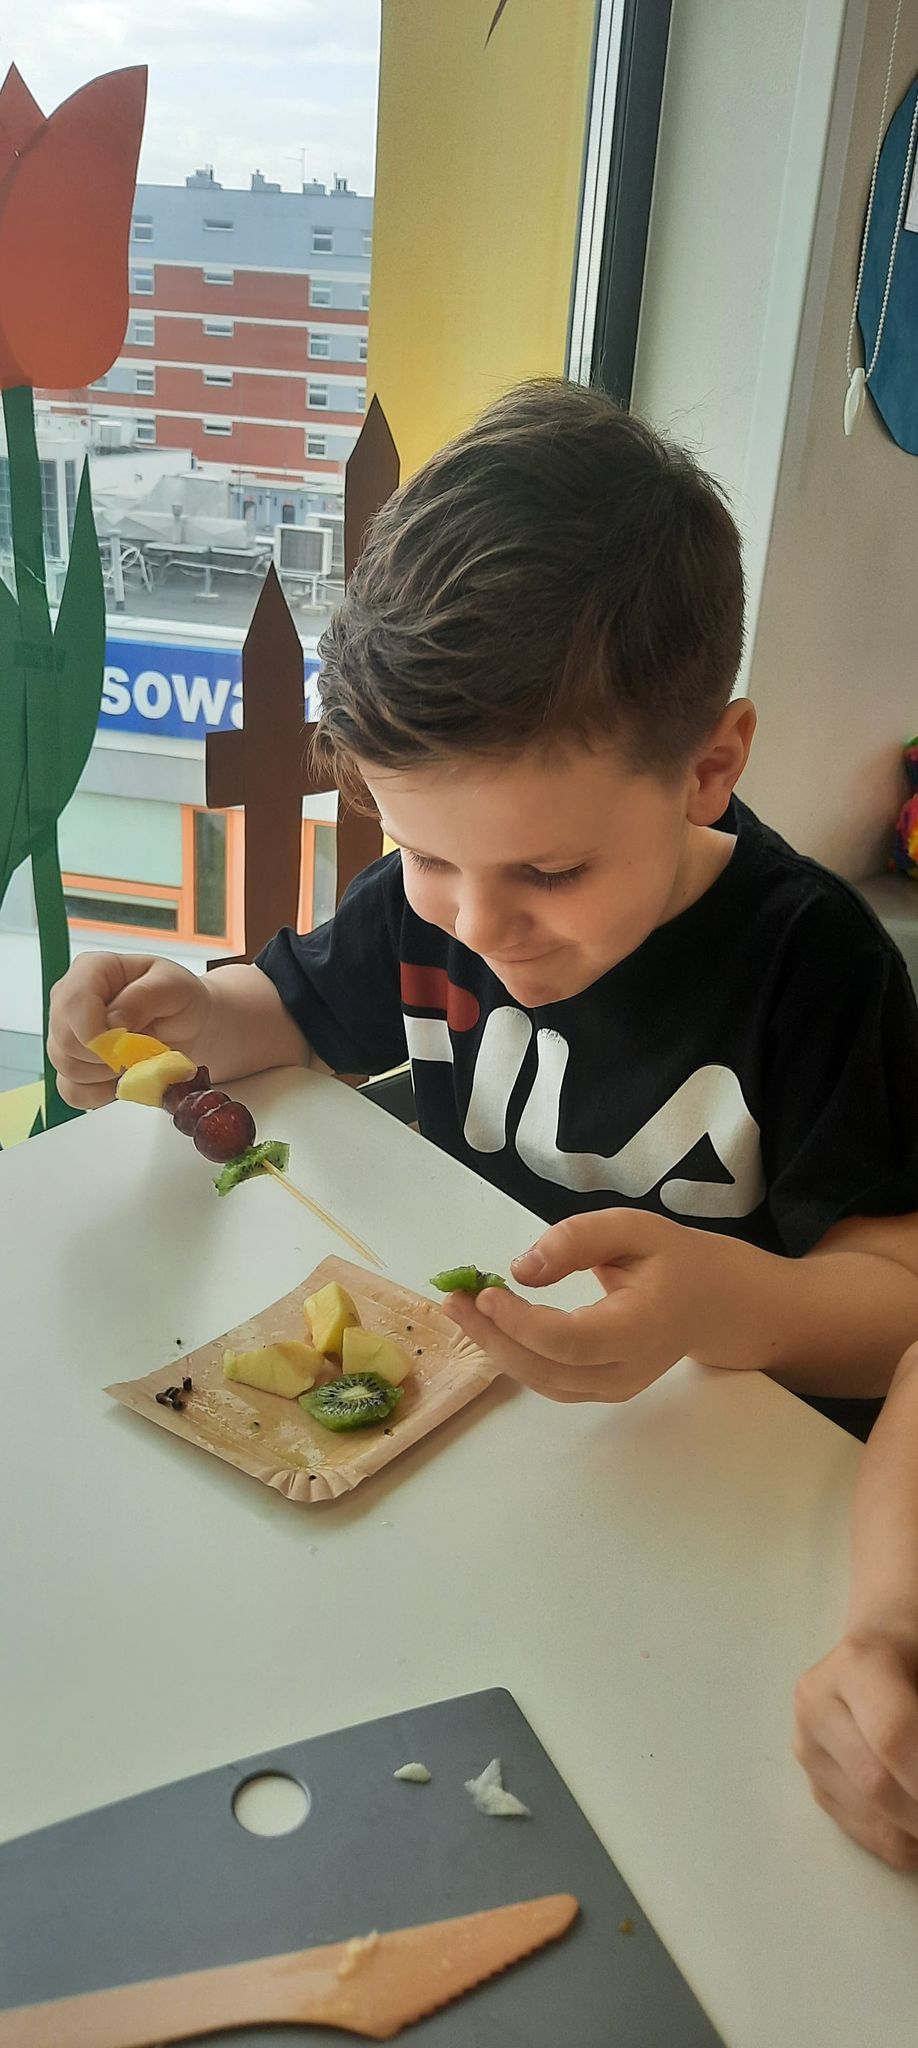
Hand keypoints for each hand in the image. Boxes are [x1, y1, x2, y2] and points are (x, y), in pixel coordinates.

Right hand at [48, 952, 212, 1107]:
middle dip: (108, 1056)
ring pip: (68, 1069)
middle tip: (143, 1050)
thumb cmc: (180, 1000)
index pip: (73, 1003)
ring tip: (138, 1059)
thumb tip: (113, 1021)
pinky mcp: (70, 1067)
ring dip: (109, 1074)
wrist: (189, 1026)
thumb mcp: (175, 987)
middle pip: (66, 1041)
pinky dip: (103, 1093)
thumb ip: (144, 997)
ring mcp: (66, 1035)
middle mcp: (70, 1000)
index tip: (127, 1045)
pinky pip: (73, 1092)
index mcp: (91, 970)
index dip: (95, 1033)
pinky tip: (124, 1078)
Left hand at [444, 1208, 734, 1401]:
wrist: (712, 1304)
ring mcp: (614, 1388)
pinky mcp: (600, 1391)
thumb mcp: (634, 1228)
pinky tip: (491, 1324)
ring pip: (543, 1382)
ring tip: (462, 1308)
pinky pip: (548, 1381)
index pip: (572, 1341)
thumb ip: (579, 1240)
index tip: (486, 1292)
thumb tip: (522, 1269)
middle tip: (454, 1300)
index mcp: (643, 1328)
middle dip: (493, 1337)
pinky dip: (514, 1354)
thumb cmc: (672, 1259)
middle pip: (548, 1369)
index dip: (523, 1323)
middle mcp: (628, 1370)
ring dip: (496, 1347)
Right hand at [793, 1626, 917, 1868]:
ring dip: (914, 1832)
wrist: (883, 1642)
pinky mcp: (812, 1777)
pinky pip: (859, 1829)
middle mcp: (818, 1703)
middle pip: (876, 1783)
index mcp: (857, 1664)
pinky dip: (902, 1844)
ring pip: (869, 1816)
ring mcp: (808, 1744)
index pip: (894, 1735)